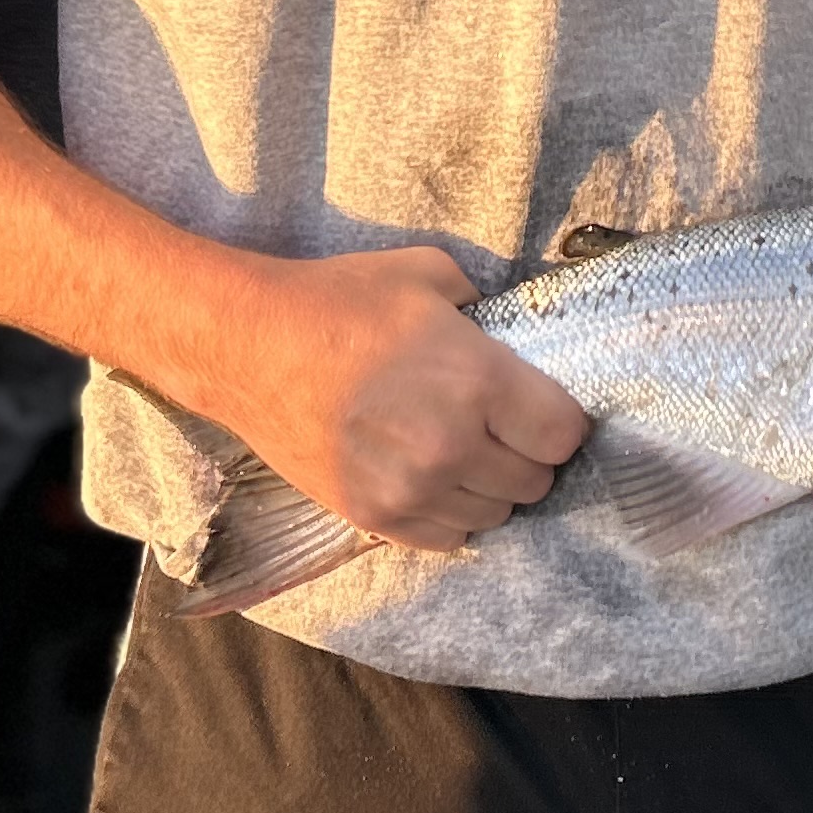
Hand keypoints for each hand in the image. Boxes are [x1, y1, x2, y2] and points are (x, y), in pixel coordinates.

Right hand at [218, 245, 588, 552]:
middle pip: (535, 481)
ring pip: (493, 514)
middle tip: (500, 428)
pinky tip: (432, 479)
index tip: (542, 409)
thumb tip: (508, 333)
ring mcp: (411, 491)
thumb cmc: (338, 301)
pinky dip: (450, 513)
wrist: (249, 347)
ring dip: (489, 487)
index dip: (561, 421)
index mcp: (477, 381)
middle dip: (528, 454)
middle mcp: (452, 447)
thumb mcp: (428, 275)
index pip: (563, 435)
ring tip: (463, 453)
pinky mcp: (373, 518)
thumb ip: (483, 305)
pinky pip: (446, 538)